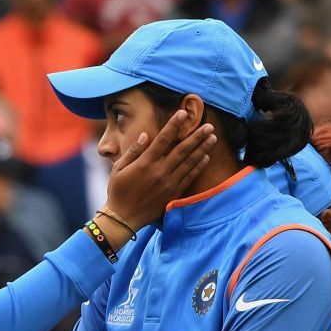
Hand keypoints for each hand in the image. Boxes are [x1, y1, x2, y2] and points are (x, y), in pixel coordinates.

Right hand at [102, 109, 216, 230]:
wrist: (123, 217)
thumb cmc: (118, 191)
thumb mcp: (118, 168)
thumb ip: (133, 151)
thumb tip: (145, 135)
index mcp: (145, 163)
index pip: (162, 139)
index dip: (173, 125)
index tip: (182, 113)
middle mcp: (159, 171)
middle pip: (182, 149)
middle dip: (196, 136)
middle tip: (209, 125)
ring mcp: (168, 183)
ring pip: (189, 162)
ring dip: (202, 148)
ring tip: (212, 138)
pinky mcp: (174, 193)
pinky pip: (189, 177)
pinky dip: (198, 166)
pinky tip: (205, 157)